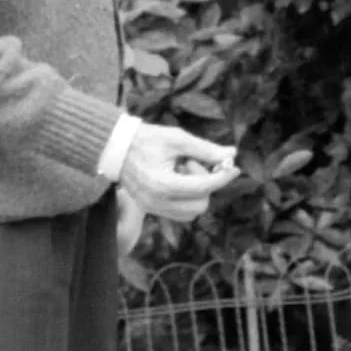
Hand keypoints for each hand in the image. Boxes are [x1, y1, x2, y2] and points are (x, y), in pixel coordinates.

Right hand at [115, 121, 239, 254]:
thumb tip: (231, 154)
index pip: (204, 187)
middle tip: (193, 162)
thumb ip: (206, 149)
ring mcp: (153, 208)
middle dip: (205, 183)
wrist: (116, 148)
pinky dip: (187, 198)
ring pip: (192, 211)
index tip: (234, 167)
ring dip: (196, 192)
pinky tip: (178, 178)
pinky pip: (180, 212)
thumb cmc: (146, 139)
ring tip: (183, 170)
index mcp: (163, 185)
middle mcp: (157, 202)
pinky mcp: (151, 209)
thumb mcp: (177, 138)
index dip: (223, 177)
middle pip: (201, 204)